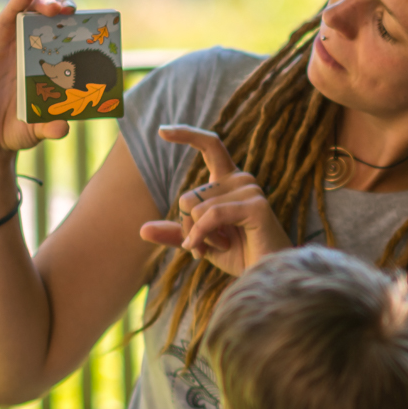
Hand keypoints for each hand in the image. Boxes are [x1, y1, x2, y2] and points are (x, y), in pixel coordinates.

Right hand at [0, 0, 73, 166]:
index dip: (63, 19)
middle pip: (31, 19)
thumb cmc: (19, 129)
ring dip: (17, 4)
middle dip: (45, 7)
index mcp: (37, 61)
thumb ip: (51, 127)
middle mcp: (18, 53)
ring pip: (6, 23)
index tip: (75, 14)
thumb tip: (63, 128)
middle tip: (59, 7)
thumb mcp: (39, 129)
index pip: (52, 31)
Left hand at [138, 125, 293, 276]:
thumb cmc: (240, 257)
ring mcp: (251, 190)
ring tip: (221, 247)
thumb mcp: (202, 242)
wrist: (265, 276)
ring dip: (199, 235)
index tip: (162, 132)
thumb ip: (177, 233)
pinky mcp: (256, 206)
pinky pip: (211, 215)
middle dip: (187, 228)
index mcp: (230, 181)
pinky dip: (204, 235)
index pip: (210, 145)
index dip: (186, 135)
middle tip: (204, 247)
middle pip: (188, 196)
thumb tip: (142, 230)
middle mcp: (242, 180)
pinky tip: (215, 249)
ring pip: (196, 207)